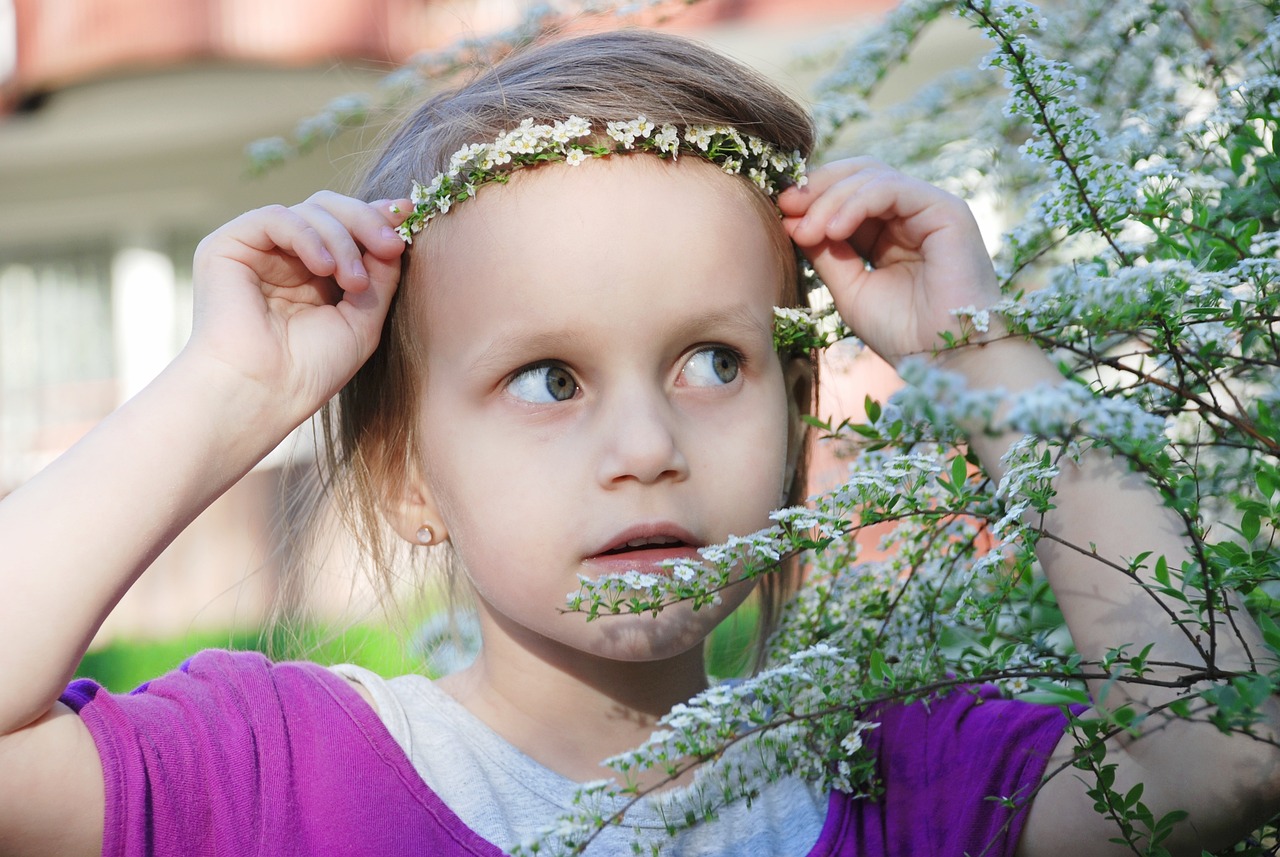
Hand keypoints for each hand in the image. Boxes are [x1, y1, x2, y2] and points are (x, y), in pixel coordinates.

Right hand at [186, 191, 409, 426]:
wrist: (262, 394)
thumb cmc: (310, 370)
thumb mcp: (363, 320)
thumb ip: (381, 276)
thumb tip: (396, 231)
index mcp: (312, 273)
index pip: (345, 227)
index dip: (376, 217)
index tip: (408, 215)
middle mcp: (284, 257)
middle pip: (329, 209)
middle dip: (366, 222)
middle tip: (392, 245)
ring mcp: (256, 250)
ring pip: (309, 211)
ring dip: (343, 240)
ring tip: (355, 282)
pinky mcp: (227, 246)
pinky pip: (276, 218)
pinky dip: (308, 236)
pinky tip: (325, 268)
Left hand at [779, 159, 1001, 367]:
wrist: (945, 359)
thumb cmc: (903, 332)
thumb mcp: (850, 289)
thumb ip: (825, 253)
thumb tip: (791, 219)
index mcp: (890, 230)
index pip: (848, 191)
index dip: (813, 196)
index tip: (780, 213)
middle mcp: (912, 213)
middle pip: (858, 173)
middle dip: (817, 188)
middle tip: (786, 208)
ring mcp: (930, 208)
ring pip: (872, 177)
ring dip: (831, 200)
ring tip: (807, 231)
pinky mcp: (946, 210)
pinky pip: (893, 189)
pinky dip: (857, 202)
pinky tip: (834, 230)